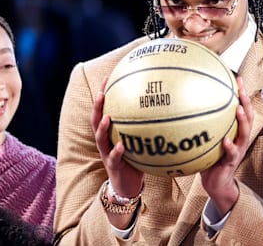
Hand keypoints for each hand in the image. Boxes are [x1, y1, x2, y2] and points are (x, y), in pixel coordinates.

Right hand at [92, 77, 145, 226]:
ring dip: (103, 127)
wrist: (128, 185)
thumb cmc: (136, 158)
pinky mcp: (114, 166)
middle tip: (101, 93)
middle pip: (96, 120)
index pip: (105, 109)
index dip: (104, 93)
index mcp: (111, 132)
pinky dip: (117, 151)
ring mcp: (107, 153)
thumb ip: (147, 125)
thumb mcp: (139, 140)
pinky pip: (114, 158)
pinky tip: (122, 145)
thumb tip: (166, 105)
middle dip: (97, 106)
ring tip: (108, 117)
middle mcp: (106, 140)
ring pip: (100, 138)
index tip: (108, 76)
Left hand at [200, 76, 253, 215]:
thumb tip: (182, 107)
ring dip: (242, 120)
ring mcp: (238, 149)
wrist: (216, 182)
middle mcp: (240, 137)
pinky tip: (225, 140)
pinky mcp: (232, 161)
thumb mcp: (206, 139)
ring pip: (245, 132)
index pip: (241, 107)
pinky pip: (232, 152)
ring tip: (238, 108)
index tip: (236, 77)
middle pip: (248, 115)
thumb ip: (201, 125)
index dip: (241, 92)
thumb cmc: (210, 158)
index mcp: (235, 130)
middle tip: (240, 88)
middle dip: (245, 100)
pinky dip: (229, 145)